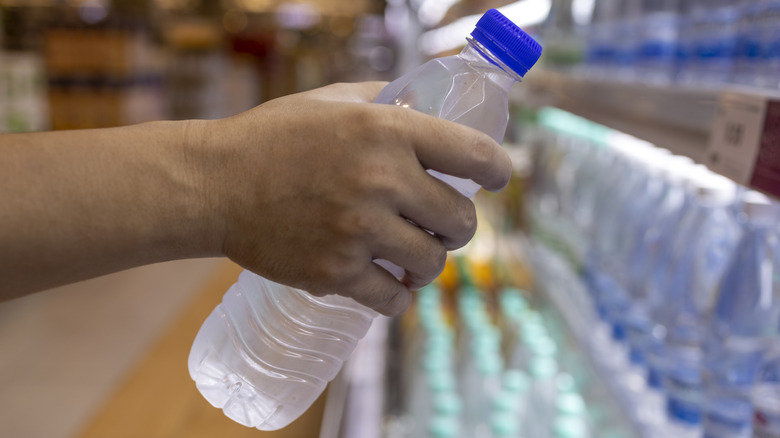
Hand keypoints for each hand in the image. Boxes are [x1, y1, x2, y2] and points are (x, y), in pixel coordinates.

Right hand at [193, 82, 510, 315]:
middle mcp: (380, 180)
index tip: (499, 179)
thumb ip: (385, 102)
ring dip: (430, 264)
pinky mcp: (334, 272)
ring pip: (432, 264)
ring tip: (415, 258)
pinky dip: (398, 296)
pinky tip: (393, 287)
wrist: (215, 184)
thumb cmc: (273, 137)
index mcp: (387, 131)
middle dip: (458, 227)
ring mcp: (358, 231)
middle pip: (460, 221)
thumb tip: (428, 107)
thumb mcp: (333, 102)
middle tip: (443, 226)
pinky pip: (392, 298)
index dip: (498, 170)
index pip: (475, 154)